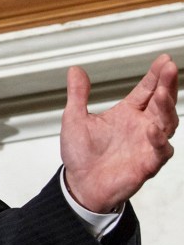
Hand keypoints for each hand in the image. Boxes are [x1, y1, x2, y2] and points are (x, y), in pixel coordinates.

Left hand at [61, 53, 178, 212]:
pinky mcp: (147, 164)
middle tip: (169, 69)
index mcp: (127, 113)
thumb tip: (75, 69)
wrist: (79, 184)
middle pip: (162, 102)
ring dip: (167, 108)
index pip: (146, 90)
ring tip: (162, 93)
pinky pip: (160, 151)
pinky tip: (152, 129)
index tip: (163, 59)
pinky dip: (158, 140)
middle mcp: (142, 126)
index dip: (155, 75)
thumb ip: (78, 94)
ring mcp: (147, 145)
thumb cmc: (80, 153)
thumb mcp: (74, 119)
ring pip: (167, 123)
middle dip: (167, 85)